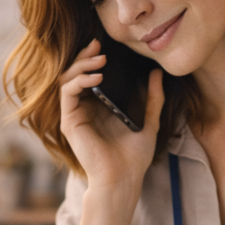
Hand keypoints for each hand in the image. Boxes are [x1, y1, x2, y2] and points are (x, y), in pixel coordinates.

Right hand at [58, 39, 163, 191]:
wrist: (123, 179)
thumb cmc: (134, 158)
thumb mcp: (149, 122)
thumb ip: (152, 99)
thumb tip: (157, 74)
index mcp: (99, 108)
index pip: (90, 76)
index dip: (93, 59)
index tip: (105, 46)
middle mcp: (84, 110)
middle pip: (76, 74)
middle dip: (85, 56)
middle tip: (98, 45)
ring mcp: (75, 115)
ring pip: (68, 79)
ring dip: (81, 65)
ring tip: (99, 59)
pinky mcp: (70, 122)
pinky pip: (68, 93)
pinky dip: (79, 81)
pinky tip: (96, 77)